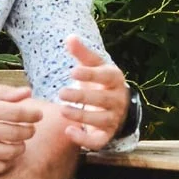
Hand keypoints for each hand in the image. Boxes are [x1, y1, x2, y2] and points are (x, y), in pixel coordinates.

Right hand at [0, 79, 45, 174]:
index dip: (33, 114)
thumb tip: (28, 93)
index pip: (17, 113)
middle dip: (29, 130)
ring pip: (10, 153)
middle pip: (17, 134)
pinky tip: (5, 153)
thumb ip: (1, 92)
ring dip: (20, 147)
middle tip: (29, 127)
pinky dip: (7, 161)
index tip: (37, 114)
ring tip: (17, 141)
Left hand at [59, 35, 129, 151]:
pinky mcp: (107, 134)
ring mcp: (114, 118)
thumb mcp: (94, 66)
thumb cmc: (101, 82)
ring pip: (100, 119)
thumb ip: (82, 54)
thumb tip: (70, 37)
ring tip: (62, 110)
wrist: (118, 106)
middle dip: (81, 97)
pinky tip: (69, 132)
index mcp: (115, 79)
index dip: (90, 75)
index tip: (72, 72)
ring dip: (81, 116)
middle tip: (61, 92)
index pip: (105, 76)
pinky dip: (84, 139)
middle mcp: (118, 99)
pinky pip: (99, 141)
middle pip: (102, 99)